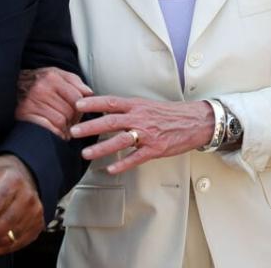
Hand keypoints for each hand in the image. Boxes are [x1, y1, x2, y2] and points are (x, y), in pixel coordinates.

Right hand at [16, 67, 92, 138]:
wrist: (9, 86)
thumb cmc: (36, 81)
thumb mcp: (55, 74)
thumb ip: (74, 81)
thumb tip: (89, 93)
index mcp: (52, 77)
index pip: (78, 97)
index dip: (81, 108)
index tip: (78, 112)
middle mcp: (41, 89)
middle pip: (70, 111)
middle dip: (73, 119)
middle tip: (70, 121)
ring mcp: (32, 103)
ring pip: (61, 121)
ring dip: (64, 127)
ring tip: (62, 126)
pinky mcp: (24, 116)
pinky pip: (48, 129)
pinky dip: (55, 133)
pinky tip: (56, 132)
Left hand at [69, 96, 213, 173]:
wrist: (196, 121)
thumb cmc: (171, 114)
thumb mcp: (148, 105)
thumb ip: (129, 109)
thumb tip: (107, 111)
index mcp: (137, 105)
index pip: (111, 102)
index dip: (93, 102)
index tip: (77, 104)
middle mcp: (140, 118)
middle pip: (111, 121)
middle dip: (90, 126)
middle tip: (74, 131)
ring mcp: (148, 134)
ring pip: (120, 140)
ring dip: (101, 148)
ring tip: (86, 153)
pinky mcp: (155, 149)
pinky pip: (136, 157)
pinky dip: (123, 164)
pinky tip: (111, 169)